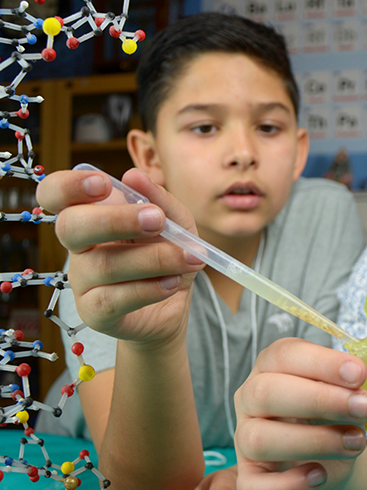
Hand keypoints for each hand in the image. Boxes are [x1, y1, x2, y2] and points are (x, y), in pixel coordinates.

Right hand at [36, 168, 205, 346]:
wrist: (174, 303)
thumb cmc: (168, 254)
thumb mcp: (177, 224)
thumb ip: (161, 201)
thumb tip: (134, 176)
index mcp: (90, 216)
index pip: (54, 194)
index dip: (68, 185)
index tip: (103, 183)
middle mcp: (79, 247)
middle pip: (70, 227)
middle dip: (115, 220)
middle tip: (157, 220)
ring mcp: (82, 282)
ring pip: (104, 265)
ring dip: (154, 258)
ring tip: (189, 257)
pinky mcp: (94, 313)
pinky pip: (113, 300)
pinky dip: (149, 289)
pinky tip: (173, 282)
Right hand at [234, 337, 366, 489]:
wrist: (326, 460)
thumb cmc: (333, 414)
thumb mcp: (350, 392)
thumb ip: (364, 381)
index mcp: (271, 365)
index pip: (285, 354)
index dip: (322, 362)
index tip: (360, 374)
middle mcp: (249, 398)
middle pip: (266, 392)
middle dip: (321, 400)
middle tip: (365, 407)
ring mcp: (243, 439)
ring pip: (260, 439)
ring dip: (315, 441)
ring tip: (357, 442)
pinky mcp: (248, 479)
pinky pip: (255, 488)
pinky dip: (288, 486)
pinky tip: (321, 476)